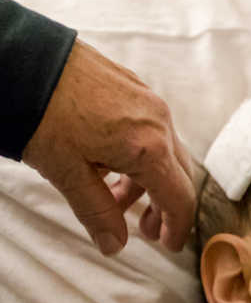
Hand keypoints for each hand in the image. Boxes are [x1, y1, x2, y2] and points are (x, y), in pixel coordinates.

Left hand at [20, 39, 194, 254]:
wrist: (18, 57)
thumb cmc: (40, 113)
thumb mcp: (65, 172)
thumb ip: (96, 211)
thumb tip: (115, 245)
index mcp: (149, 148)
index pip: (180, 197)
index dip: (177, 227)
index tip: (168, 245)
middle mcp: (158, 122)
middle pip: (178, 174)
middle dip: (163, 206)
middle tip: (144, 228)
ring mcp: (147, 100)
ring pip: (162, 150)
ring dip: (145, 179)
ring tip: (114, 195)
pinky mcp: (131, 86)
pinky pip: (148, 128)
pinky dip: (137, 153)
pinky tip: (106, 160)